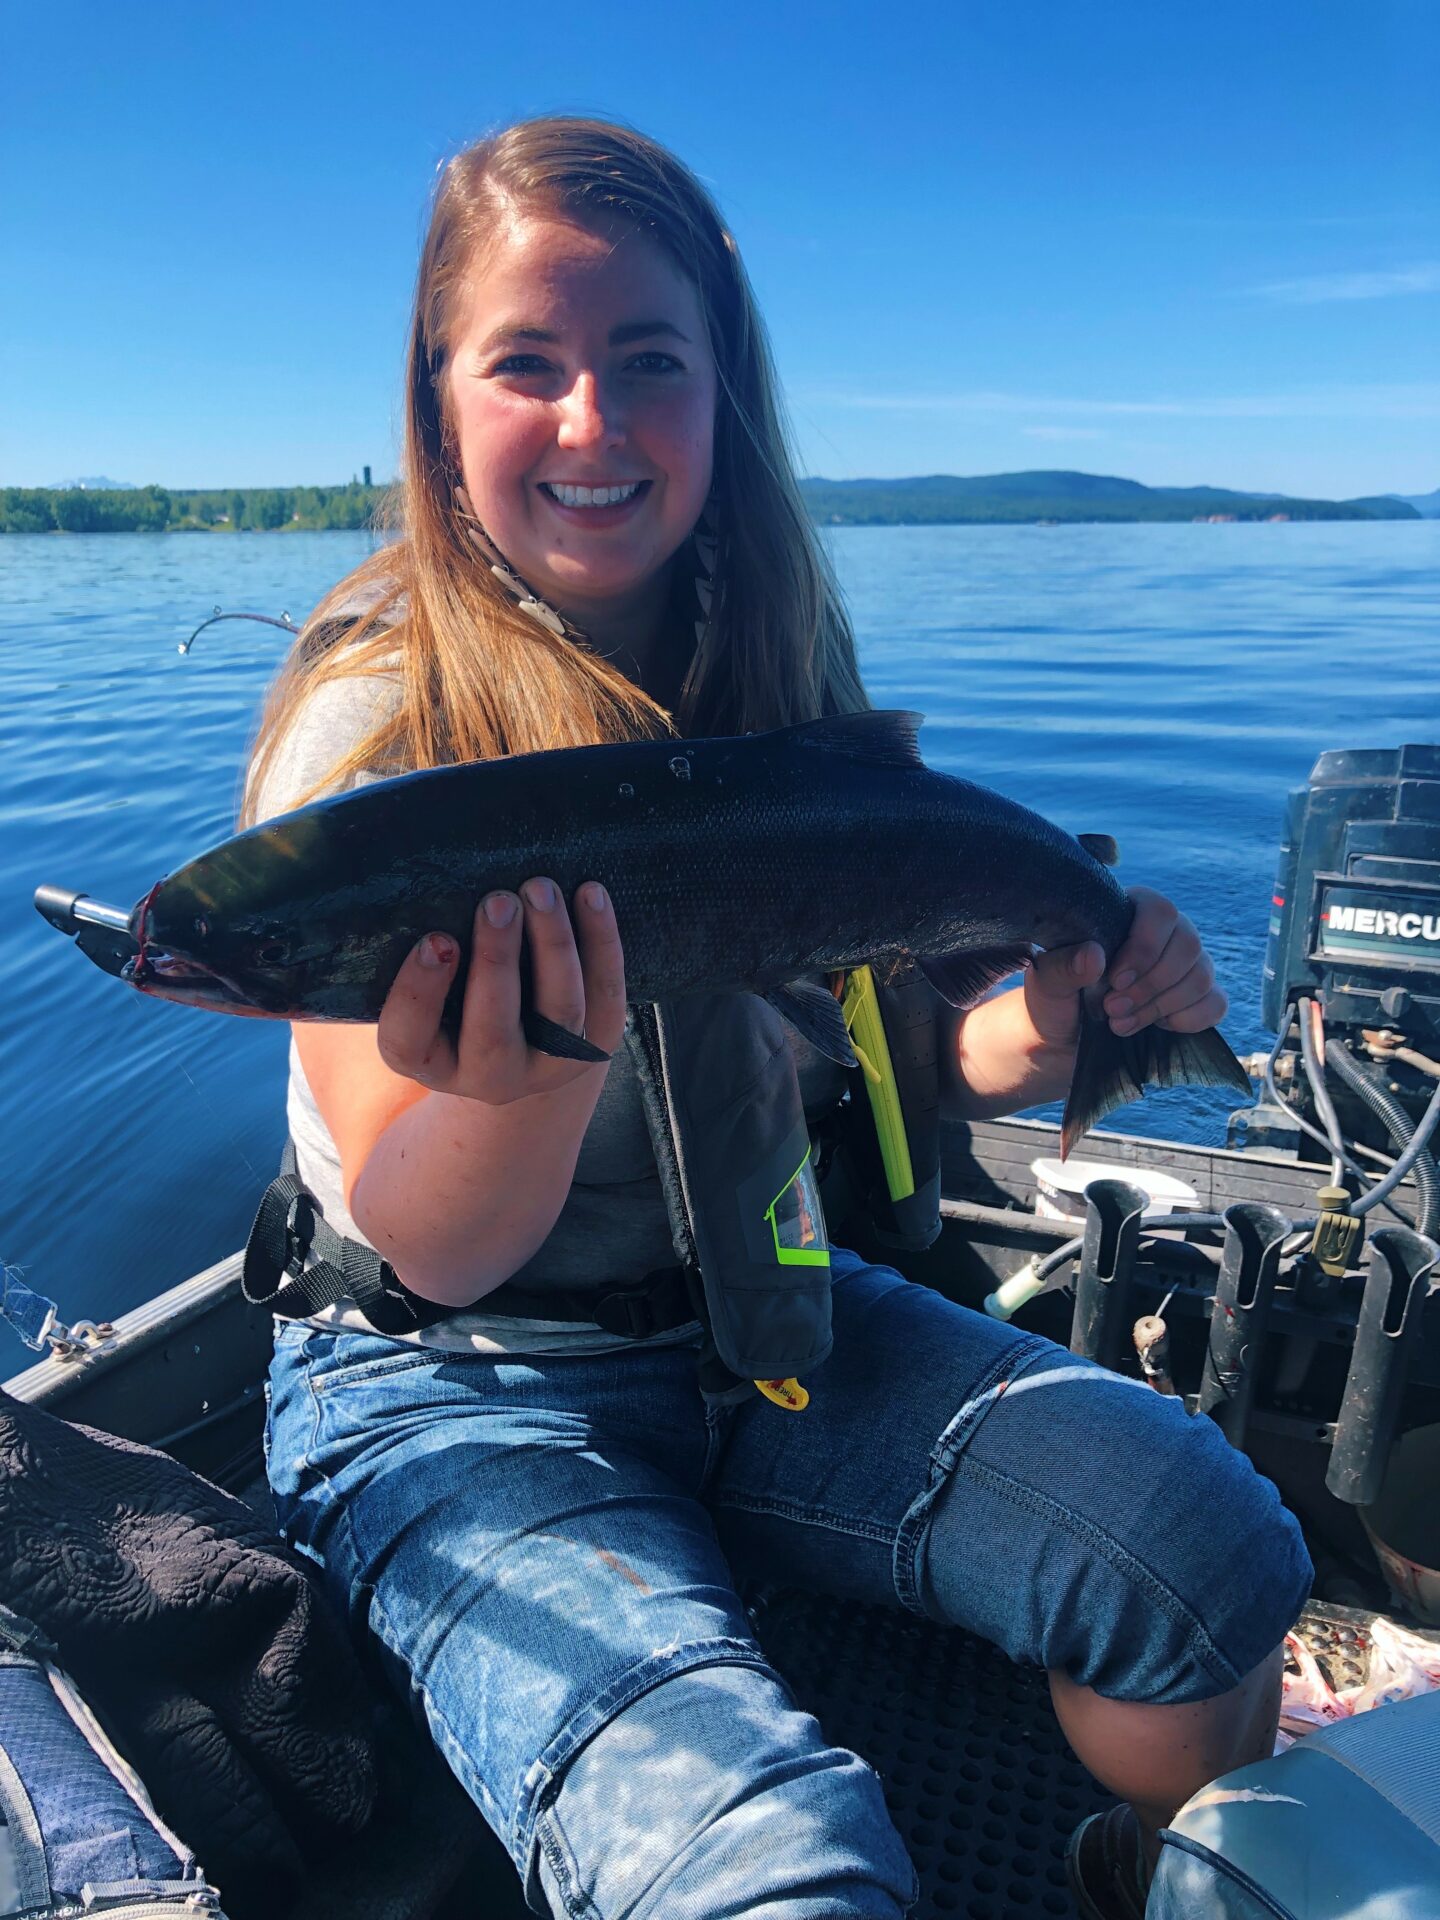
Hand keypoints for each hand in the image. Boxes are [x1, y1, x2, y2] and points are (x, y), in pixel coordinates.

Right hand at [375, 877, 625, 1103]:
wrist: (525, 1046)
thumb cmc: (458, 1001)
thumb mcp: (431, 992)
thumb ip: (429, 957)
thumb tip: (436, 890)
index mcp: (431, 1064)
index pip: (407, 1040)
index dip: (419, 992)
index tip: (434, 940)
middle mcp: (488, 1077)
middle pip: (492, 1030)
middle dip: (496, 961)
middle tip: (498, 902)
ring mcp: (548, 1067)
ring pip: (559, 1011)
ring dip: (552, 944)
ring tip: (540, 890)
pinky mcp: (595, 1045)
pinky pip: (605, 994)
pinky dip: (602, 942)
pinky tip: (590, 894)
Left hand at [1024, 884, 1225, 1051]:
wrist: (1063, 1039)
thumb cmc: (1055, 1000)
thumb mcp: (1046, 982)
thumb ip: (1064, 965)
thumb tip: (1095, 955)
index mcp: (1129, 913)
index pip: (1159, 911)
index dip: (1144, 947)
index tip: (1115, 979)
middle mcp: (1166, 934)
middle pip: (1188, 945)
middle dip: (1150, 985)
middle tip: (1111, 1008)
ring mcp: (1185, 967)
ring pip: (1201, 976)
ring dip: (1161, 1006)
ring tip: (1119, 1023)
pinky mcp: (1195, 999)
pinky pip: (1216, 1004)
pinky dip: (1188, 1019)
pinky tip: (1156, 1026)